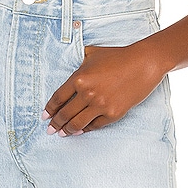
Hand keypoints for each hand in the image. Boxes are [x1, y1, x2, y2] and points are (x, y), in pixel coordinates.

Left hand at [43, 36, 165, 134]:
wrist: (143, 63)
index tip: (45, 116)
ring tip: (62, 134)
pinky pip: (94, 126)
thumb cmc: (117, 56)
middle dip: (55, 123)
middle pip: (65, 113)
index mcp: (79, 77)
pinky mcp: (113, 114)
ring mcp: (100, 105)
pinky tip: (80, 131)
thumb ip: (78, 63)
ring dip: (67, 130)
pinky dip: (85, 130)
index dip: (49, 109)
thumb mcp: (92, 53)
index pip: (58, 98)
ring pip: (77, 123)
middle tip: (50, 129)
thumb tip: (69, 70)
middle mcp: (87, 93)